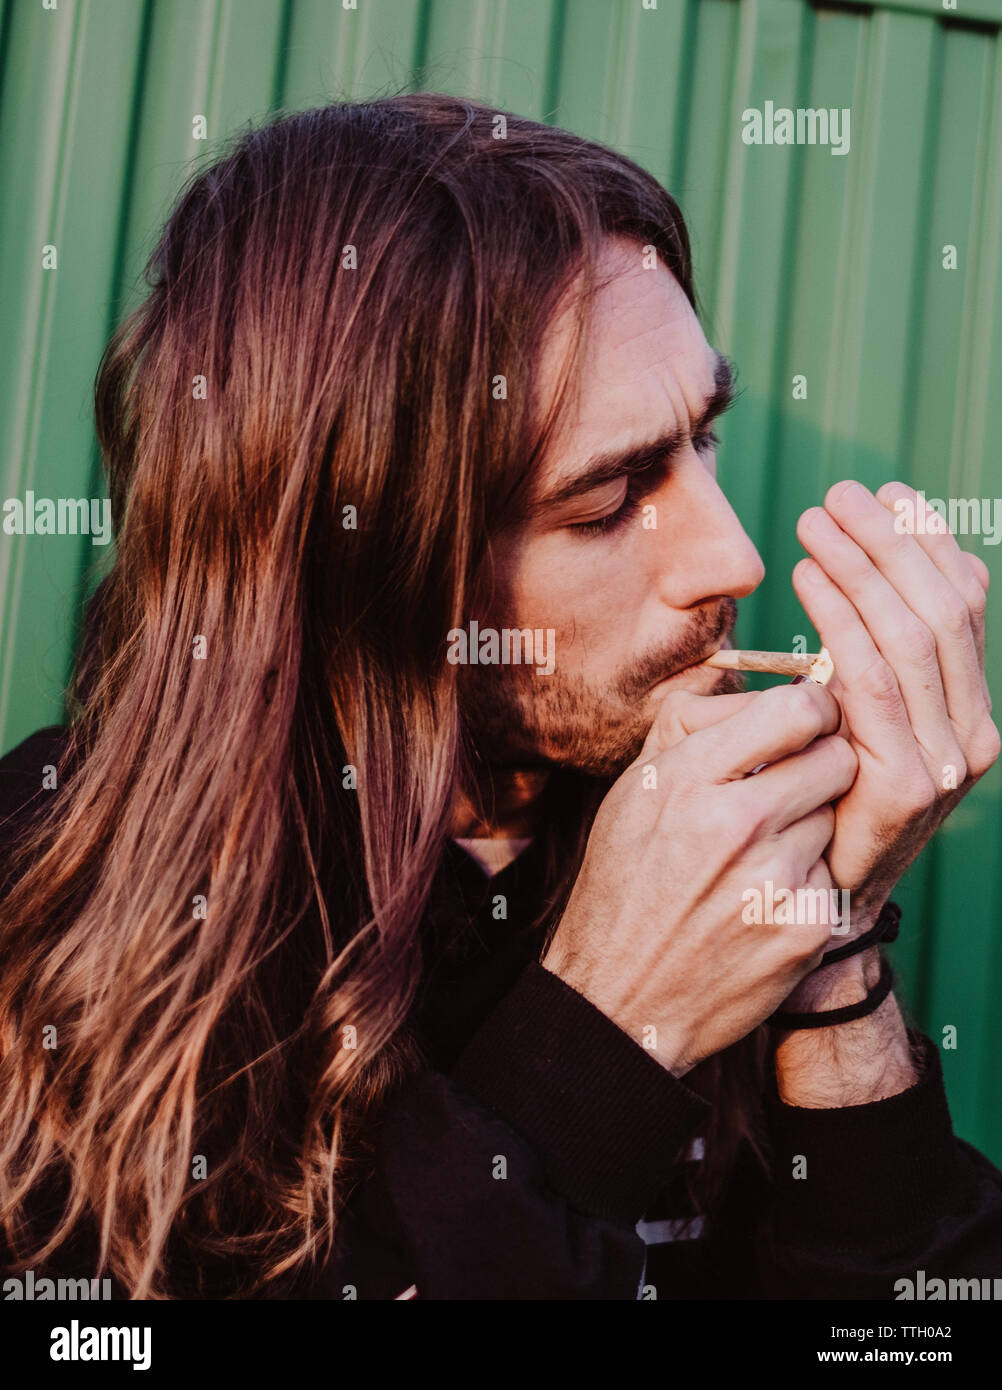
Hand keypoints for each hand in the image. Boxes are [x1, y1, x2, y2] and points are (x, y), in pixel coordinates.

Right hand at [541, 682, 856, 1075]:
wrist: (620, 998)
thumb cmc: (625, 883)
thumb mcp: (632, 791)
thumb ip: (691, 728)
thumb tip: (761, 688)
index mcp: (687, 778)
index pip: (798, 709)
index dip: (812, 711)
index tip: (805, 725)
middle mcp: (733, 823)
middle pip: (837, 758)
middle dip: (821, 766)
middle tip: (791, 789)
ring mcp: (775, 878)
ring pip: (837, 816)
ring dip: (810, 828)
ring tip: (759, 858)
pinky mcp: (805, 927)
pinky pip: (834, 874)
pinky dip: (808, 883)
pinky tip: (763, 902)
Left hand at [793, 480, 999, 926]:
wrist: (820, 894)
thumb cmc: (826, 793)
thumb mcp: (861, 713)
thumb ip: (879, 653)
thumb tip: (887, 567)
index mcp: (971, 705)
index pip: (965, 602)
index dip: (929, 541)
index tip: (889, 491)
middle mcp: (975, 728)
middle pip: (943, 606)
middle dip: (892, 540)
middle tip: (841, 494)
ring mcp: (950, 757)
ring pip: (911, 633)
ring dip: (861, 565)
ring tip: (813, 522)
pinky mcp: (911, 781)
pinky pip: (871, 679)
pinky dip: (837, 619)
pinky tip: (805, 579)